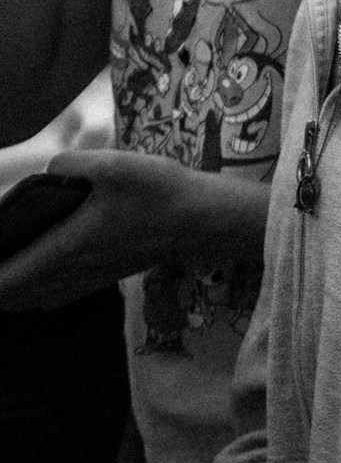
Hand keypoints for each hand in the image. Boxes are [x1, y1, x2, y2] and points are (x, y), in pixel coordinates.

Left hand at [0, 148, 261, 309]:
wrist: (200, 220)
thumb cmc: (158, 192)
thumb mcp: (114, 164)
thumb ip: (71, 163)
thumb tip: (48, 169)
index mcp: (66, 249)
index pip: (8, 280)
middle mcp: (71, 272)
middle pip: (14, 298)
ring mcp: (88, 280)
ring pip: (34, 299)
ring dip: (13, 291)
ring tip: (7, 266)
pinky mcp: (103, 277)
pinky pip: (54, 295)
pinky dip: (34, 289)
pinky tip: (39, 270)